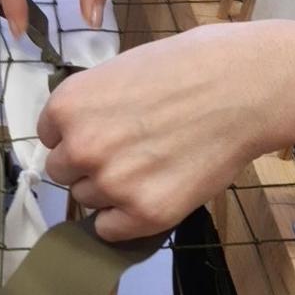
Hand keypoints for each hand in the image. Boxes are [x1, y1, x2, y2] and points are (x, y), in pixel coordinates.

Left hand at [37, 21, 294, 240]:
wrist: (245, 85)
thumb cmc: (189, 64)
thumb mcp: (120, 72)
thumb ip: (91, 107)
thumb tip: (79, 133)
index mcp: (67, 106)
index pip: (50, 137)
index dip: (79, 135)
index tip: (107, 130)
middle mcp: (79, 147)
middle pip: (63, 172)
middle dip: (90, 163)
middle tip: (132, 150)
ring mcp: (111, 184)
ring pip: (89, 199)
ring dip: (111, 190)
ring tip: (154, 166)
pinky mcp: (145, 214)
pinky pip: (111, 231)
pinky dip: (127, 219)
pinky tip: (155, 193)